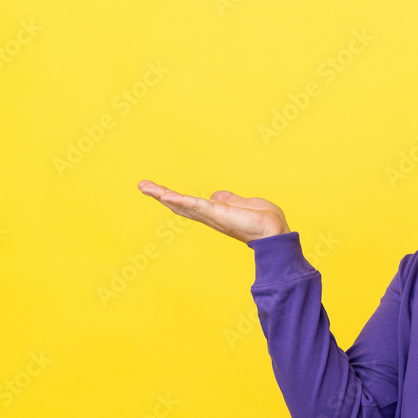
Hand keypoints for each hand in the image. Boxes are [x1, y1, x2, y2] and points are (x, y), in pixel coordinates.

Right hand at [137, 180, 290, 243]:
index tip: (158, 191)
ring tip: (144, 186)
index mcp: (216, 212)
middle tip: (142, 186)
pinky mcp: (216, 213)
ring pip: (182, 204)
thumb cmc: (265, 220)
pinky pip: (194, 205)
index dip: (174, 198)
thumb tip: (217, 195)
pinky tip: (164, 195)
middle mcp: (210, 216)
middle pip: (180, 205)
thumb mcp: (244, 203)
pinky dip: (179, 200)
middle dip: (160, 195)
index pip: (190, 204)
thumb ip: (229, 199)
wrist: (275, 231)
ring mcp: (211, 215)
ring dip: (163, 195)